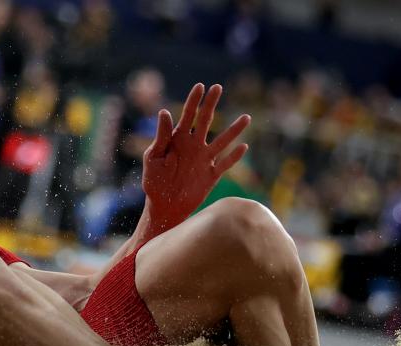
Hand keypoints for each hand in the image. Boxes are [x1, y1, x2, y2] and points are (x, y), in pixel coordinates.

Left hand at [142, 83, 251, 230]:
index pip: (187, 115)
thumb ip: (161, 136)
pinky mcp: (211, 175)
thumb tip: (164, 112)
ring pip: (222, 141)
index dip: (194, 100)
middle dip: (211, 104)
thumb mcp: (154, 157)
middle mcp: (194, 145)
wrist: (164, 206)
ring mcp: (204, 159)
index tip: (200, 86)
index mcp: (178, 139)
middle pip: (205, 120)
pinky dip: (234, 157)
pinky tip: (244, 147)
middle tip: (218, 87)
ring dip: (234, 130)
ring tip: (246, 118)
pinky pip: (225, 164)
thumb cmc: (154, 180)